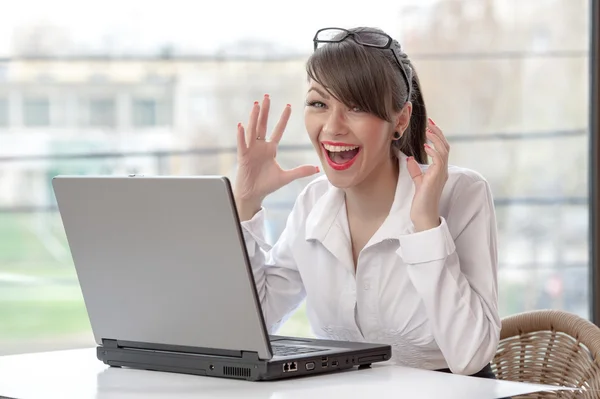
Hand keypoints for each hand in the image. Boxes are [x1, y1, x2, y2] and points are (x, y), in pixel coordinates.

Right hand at [234, 95, 318, 219]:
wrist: (252, 194)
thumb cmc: (266, 185)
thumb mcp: (285, 177)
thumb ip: (300, 171)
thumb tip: (316, 168)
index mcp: (270, 149)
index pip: (278, 131)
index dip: (283, 119)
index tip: (288, 106)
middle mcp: (260, 147)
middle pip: (263, 125)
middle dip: (265, 111)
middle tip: (267, 96)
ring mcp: (251, 150)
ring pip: (252, 131)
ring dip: (254, 118)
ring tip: (256, 105)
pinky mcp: (243, 157)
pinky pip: (242, 144)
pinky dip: (241, 136)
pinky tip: (241, 125)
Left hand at [406, 118, 449, 231]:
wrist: (423, 214)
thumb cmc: (421, 200)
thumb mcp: (417, 180)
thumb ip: (415, 169)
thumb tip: (410, 158)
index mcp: (440, 170)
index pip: (441, 149)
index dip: (436, 136)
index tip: (429, 126)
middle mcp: (443, 170)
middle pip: (445, 146)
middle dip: (437, 133)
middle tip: (430, 122)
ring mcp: (441, 174)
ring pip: (444, 151)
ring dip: (436, 139)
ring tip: (428, 130)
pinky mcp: (437, 178)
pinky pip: (439, 160)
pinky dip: (434, 151)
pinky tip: (426, 146)